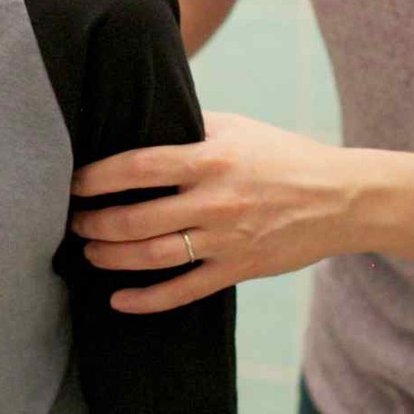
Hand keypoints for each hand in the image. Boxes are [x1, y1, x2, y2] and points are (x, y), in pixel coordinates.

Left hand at [69, 111, 356, 311]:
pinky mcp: (239, 269)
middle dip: (95, 223)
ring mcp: (227, 240)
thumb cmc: (284, 155)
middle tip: (72, 222)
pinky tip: (118, 301)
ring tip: (89, 252)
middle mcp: (215, 201)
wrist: (342, 198)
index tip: (71, 183)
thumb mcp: (237, 127)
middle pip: (137, 219)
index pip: (138, 167)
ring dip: (112, 258)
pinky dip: (147, 300)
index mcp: (211, 159)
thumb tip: (140, 113)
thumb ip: (189, 123)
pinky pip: (185, 291)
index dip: (97, 177)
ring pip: (154, 257)